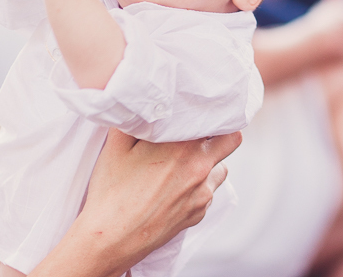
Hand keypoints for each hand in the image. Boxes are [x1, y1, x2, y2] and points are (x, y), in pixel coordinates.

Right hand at [66, 130, 240, 273]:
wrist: (111, 238)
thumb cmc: (112, 191)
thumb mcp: (116, 145)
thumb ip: (134, 119)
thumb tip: (142, 104)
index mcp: (183, 145)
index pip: (215, 119)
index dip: (206, 114)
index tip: (194, 114)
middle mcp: (200, 168)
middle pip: (231, 140)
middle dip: (218, 135)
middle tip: (197, 135)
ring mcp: (202, 194)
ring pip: (221, 169)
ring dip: (209, 163)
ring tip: (183, 164)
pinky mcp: (198, 214)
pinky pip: (208, 193)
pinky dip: (198, 188)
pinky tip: (174, 189)